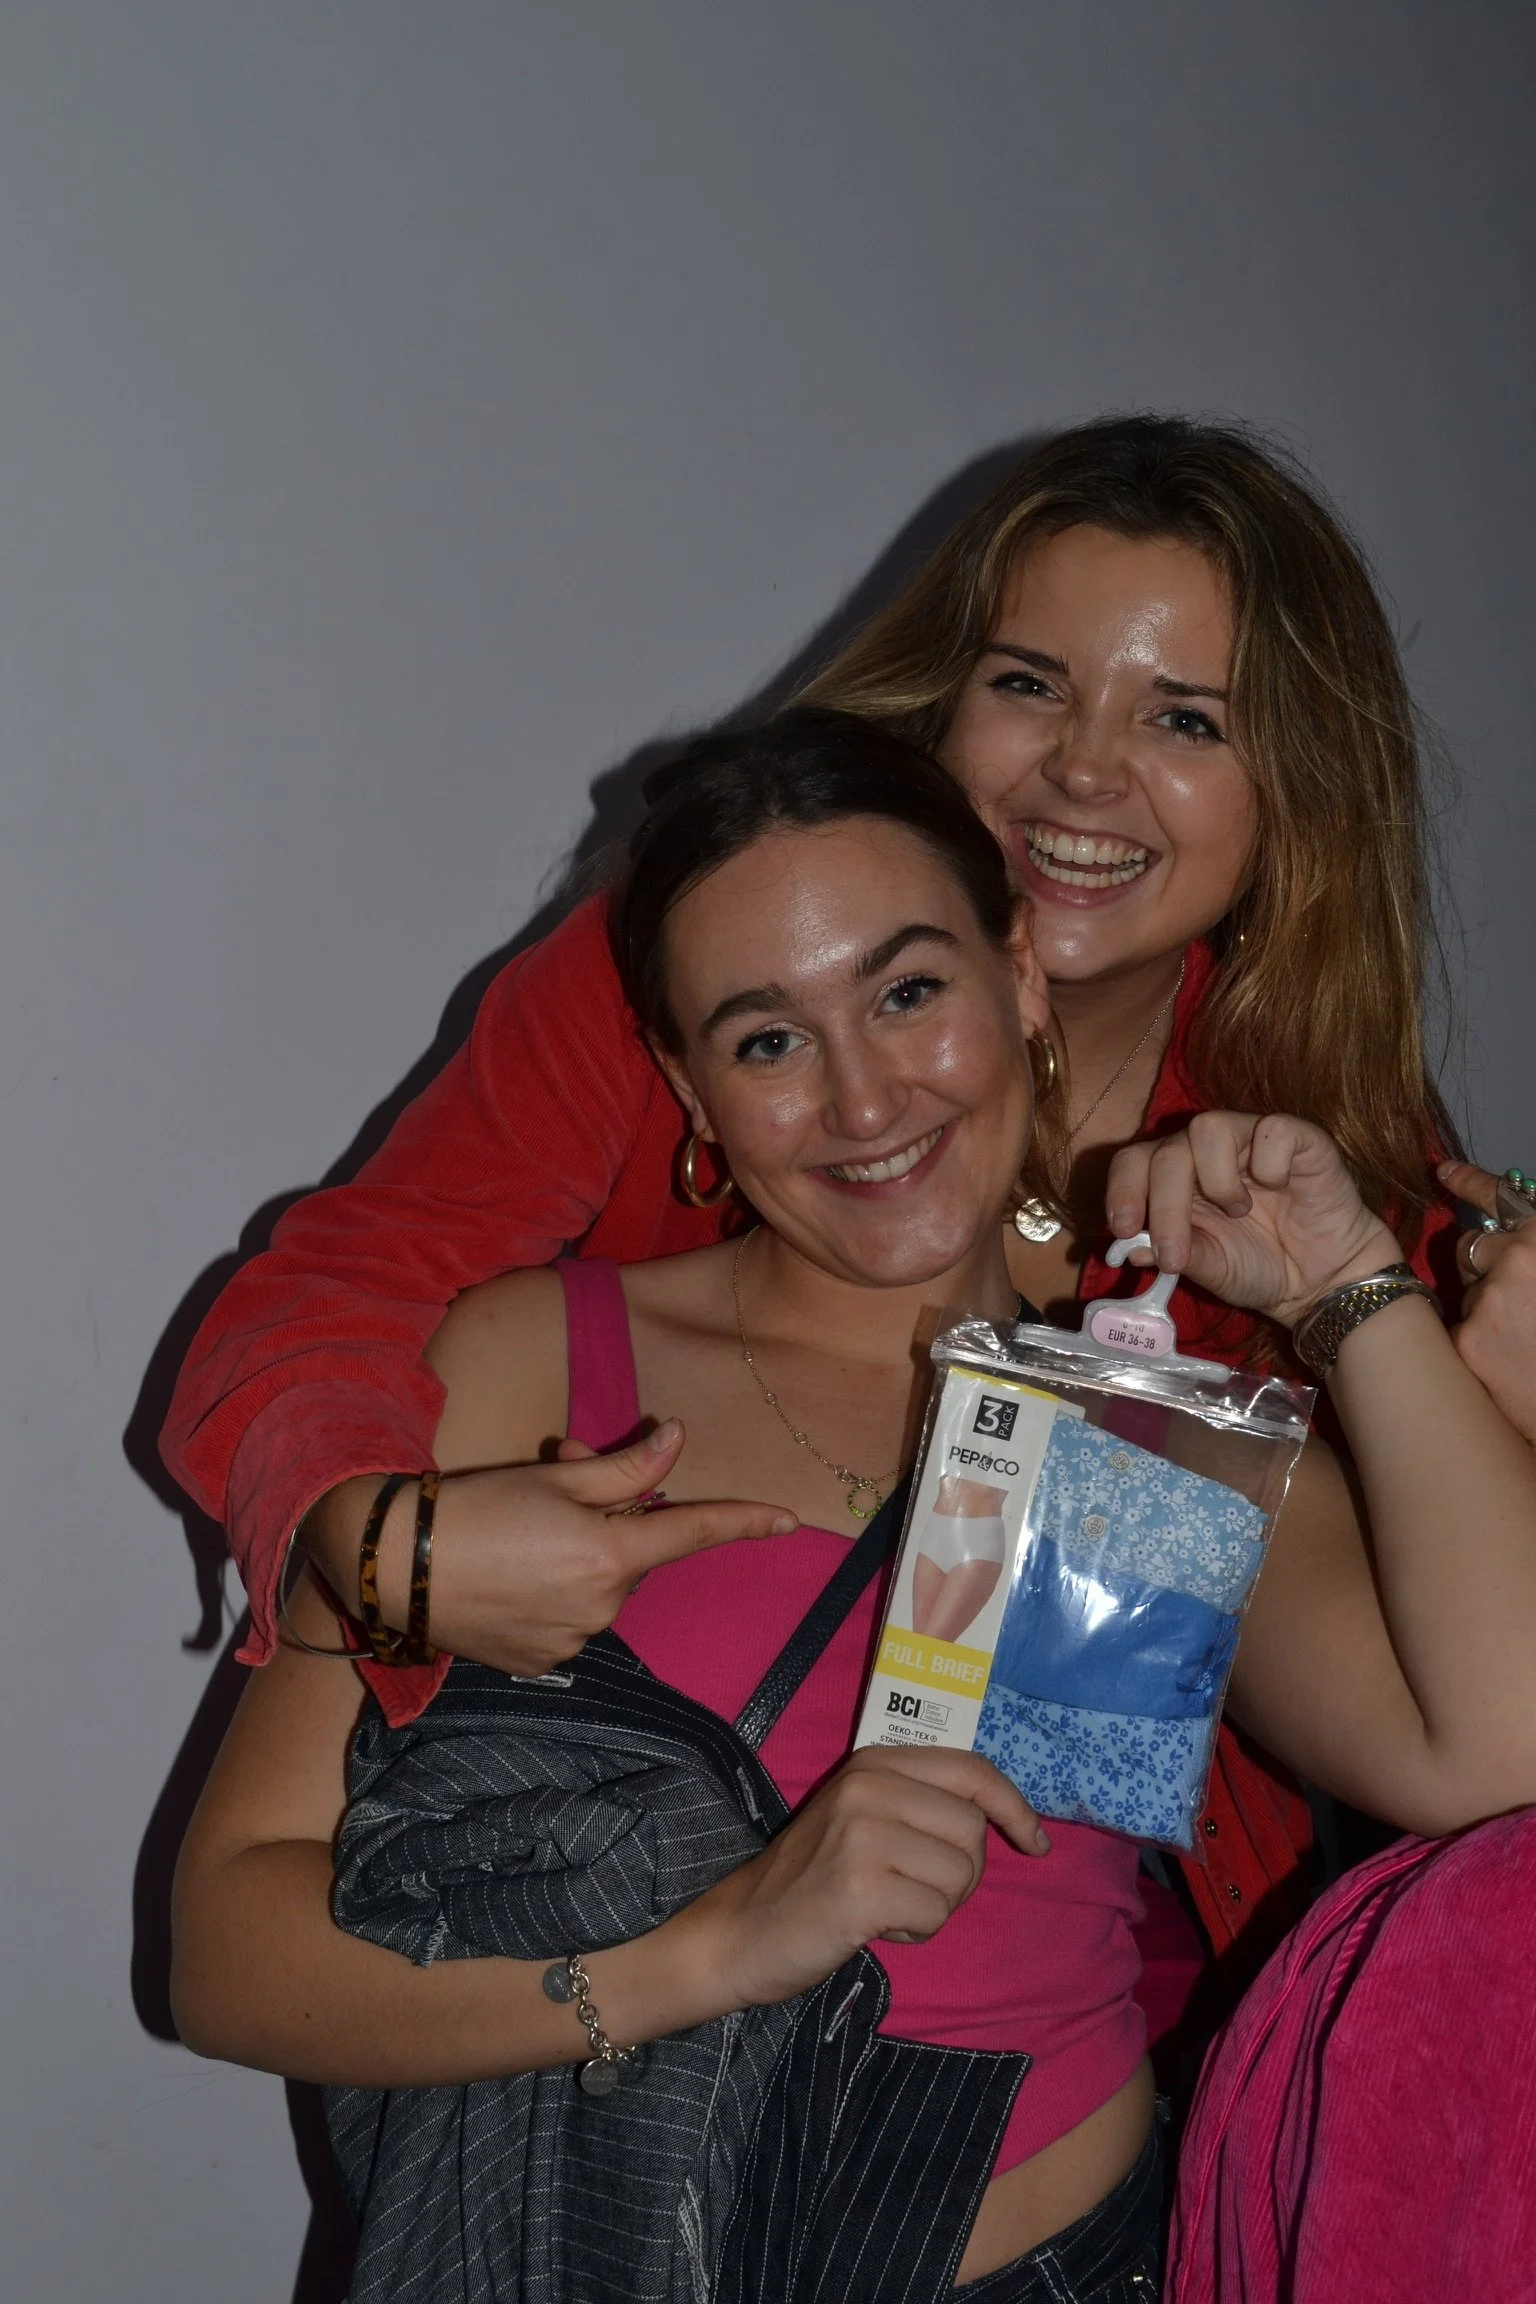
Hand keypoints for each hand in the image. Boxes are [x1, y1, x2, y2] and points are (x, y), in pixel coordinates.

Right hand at [302, 1419, 796, 1676]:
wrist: (396, 1566)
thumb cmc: (475, 1509)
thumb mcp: (555, 1479)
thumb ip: (627, 1467)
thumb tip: (677, 1440)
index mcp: (611, 1556)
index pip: (692, 1532)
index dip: (743, 1520)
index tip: (788, 1518)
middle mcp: (602, 1608)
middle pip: (632, 1555)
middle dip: (608, 1518)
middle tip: (554, 1477)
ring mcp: (572, 1643)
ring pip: (599, 1588)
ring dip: (579, 1558)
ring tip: (518, 1532)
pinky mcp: (540, 1664)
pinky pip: (569, 1621)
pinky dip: (552, 1595)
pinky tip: (509, 1575)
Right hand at [685, 1746, 1048, 2010]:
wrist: (740, 1931)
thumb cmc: (810, 1880)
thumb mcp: (861, 1817)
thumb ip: (919, 1803)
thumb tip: (1005, 1816)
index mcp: (873, 1762)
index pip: (972, 1770)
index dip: (1014, 1807)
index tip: (1035, 1842)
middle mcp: (869, 1786)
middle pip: (974, 1831)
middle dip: (962, 1874)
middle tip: (915, 1890)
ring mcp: (863, 1835)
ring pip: (961, 1875)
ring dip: (938, 1906)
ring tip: (889, 1906)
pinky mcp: (861, 1887)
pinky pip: (936, 1913)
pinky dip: (918, 1930)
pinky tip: (878, 1926)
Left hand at [1105, 1111, 1401, 1328]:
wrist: (1322, 1281)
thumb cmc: (1260, 1267)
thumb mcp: (1211, 1268)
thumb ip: (1175, 1253)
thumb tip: (1129, 1247)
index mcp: (1177, 1180)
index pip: (1133, 1162)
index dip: (1122, 1190)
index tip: (1122, 1230)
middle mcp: (1207, 1153)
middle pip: (1166, 1151)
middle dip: (1164, 1206)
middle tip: (1176, 1254)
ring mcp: (1251, 1140)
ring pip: (1208, 1126)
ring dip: (1216, 1179)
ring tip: (1239, 1211)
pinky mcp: (1298, 1138)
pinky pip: (1272, 1129)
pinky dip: (1270, 1164)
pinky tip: (1279, 1189)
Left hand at [1439, 1159, 1535, 1445]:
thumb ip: (1534, 1257)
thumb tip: (1518, 1248)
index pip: (1502, 1194)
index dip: (1470, 1180)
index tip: (1443, 1172)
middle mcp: (1518, 1259)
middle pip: (1474, 1247)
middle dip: (1485, 1268)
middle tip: (1516, 1303)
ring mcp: (1490, 1299)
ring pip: (1469, 1296)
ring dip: (1489, 1315)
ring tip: (1527, 1348)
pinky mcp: (1468, 1341)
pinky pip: (1460, 1332)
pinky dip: (1481, 1349)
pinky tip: (1512, 1370)